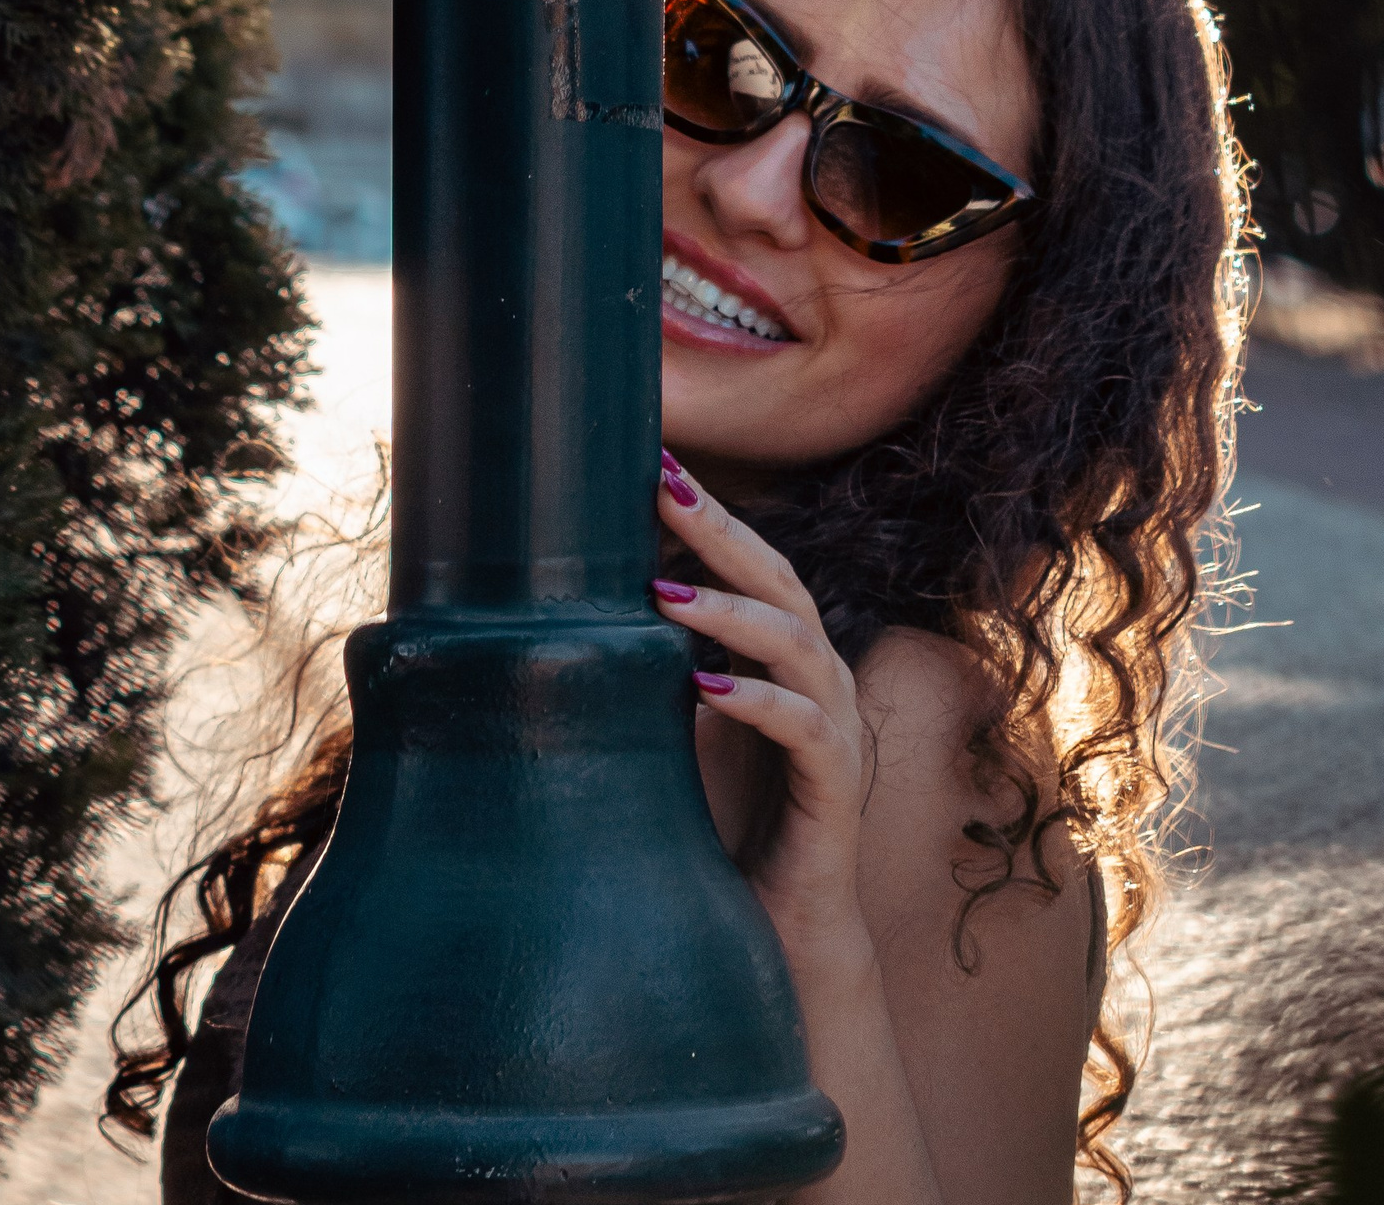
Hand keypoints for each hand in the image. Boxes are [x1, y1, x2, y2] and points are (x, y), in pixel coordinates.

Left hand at [651, 451, 870, 967]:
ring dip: (729, 611)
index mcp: (778, 656)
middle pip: (778, 579)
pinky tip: (705, 687)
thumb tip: (549, 611)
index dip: (705, 512)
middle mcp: (814, 678)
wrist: (776, 926)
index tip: (649, 457)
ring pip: (797, 642)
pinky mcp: (834, 787)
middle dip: (719, 527)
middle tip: (662, 480)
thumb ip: (640, 672)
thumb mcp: (667, 729)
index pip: (749, 563)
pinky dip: (756, 703)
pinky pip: (806, 730)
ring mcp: (832, 728)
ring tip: (664, 589)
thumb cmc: (715, 821)